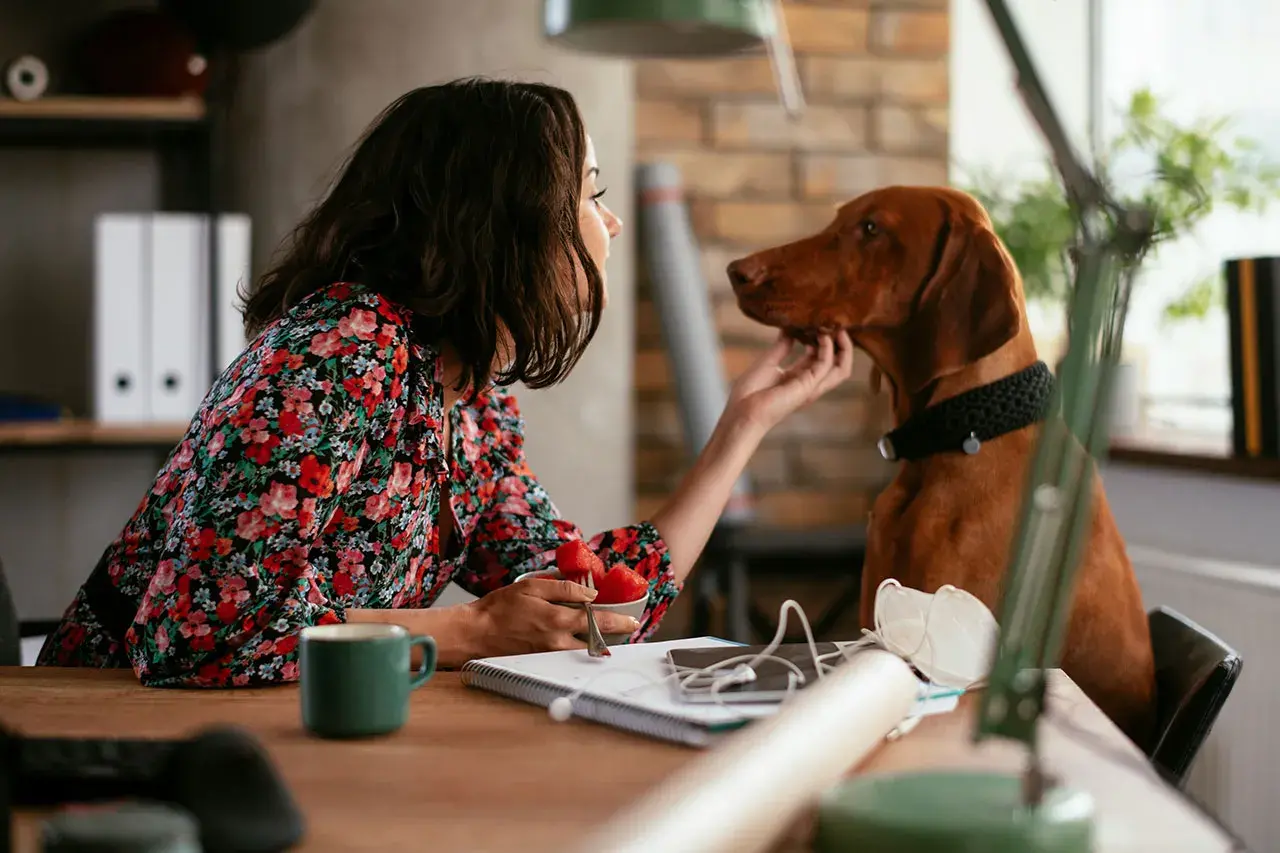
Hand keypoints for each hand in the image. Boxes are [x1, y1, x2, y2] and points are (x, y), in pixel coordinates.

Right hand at [464, 578, 640, 656]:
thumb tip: (590, 593)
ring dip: (596, 644)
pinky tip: (579, 642)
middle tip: (623, 629)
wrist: (475, 634)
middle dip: (612, 637)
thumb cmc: (499, 608)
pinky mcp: (541, 663)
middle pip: (596, 643)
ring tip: (604, 635)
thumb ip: (563, 588)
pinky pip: (567, 658)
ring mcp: (550, 656)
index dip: (618, 621)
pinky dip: (578, 649)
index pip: (598, 621)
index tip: (632, 621)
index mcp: (557, 620)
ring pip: (583, 653)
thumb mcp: (531, 587)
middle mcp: (557, 642)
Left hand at [725, 330, 854, 434]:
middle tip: (835, 324)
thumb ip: (782, 346)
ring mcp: (811, 387)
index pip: (820, 358)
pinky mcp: (809, 386)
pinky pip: (826, 365)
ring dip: (842, 347)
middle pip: (837, 364)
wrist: (742, 411)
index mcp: (798, 378)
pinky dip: (828, 349)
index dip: (824, 340)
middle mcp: (808, 383)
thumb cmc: (750, 392)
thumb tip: (790, 328)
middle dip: (840, 344)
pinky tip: (822, 335)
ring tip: (836, 327)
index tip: (819, 322)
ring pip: (841, 368)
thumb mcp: (768, 362)